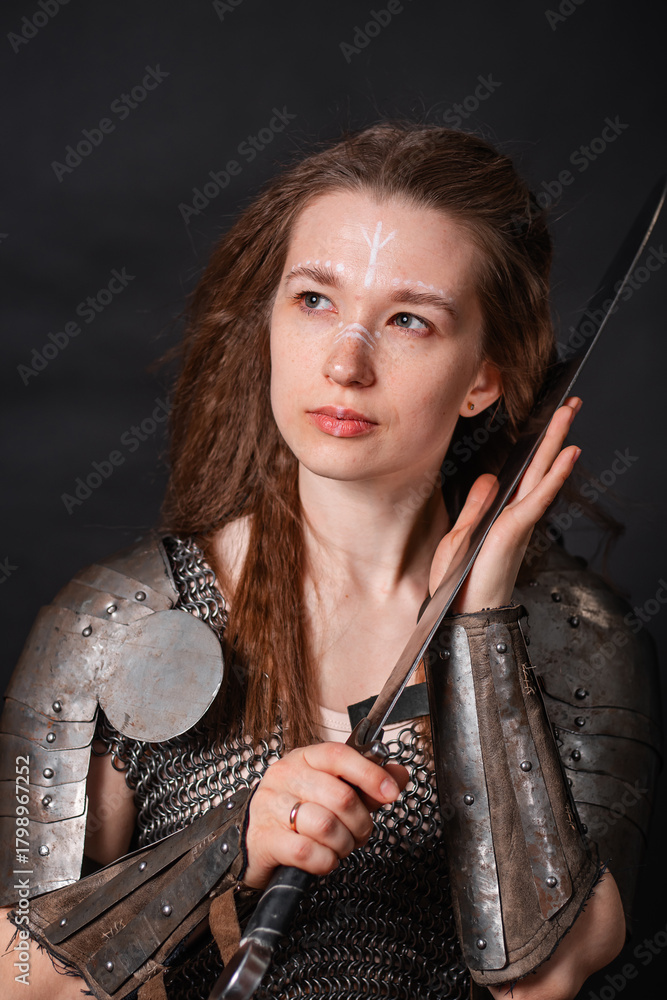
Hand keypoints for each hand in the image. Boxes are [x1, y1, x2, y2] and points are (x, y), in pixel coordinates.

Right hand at [243, 742, 408, 888]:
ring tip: (340, 846)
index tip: (391, 792)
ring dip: (343, 844)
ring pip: (325, 826)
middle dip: (360, 822)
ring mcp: (272, 806)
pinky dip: (325, 861)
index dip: (370, 774)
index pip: (340, 756)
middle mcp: (285, 776)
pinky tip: (324, 859)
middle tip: (359, 833)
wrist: (251, 839)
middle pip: (340, 796)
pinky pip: (308, 852)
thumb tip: (399, 775)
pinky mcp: (265, 839)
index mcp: (305, 758)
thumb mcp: (332, 791)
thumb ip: (366, 785)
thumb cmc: (297, 812)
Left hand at [430, 397, 581, 612]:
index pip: (523, 472)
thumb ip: (477, 506)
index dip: (535, 446)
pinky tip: (568, 454)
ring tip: (570, 412)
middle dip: (554, 433)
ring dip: (557, 441)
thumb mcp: (461, 535)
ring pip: (542, 473)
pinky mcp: (515, 529)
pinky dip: (554, 475)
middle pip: (538, 465)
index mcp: (503, 515)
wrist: (462, 615)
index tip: (546, 421)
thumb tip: (490, 479)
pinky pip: (538, 496)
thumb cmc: (460, 583)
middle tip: (569, 404)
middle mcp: (517, 515)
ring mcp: (519, 521)